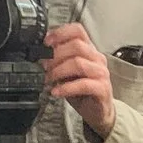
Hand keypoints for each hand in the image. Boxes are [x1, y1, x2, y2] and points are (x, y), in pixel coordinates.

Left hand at [44, 24, 114, 138]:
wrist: (98, 112)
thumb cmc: (82, 90)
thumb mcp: (68, 72)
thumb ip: (59, 61)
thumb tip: (40, 53)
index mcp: (89, 50)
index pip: (78, 30)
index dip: (60, 33)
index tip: (46, 42)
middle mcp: (97, 58)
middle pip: (76, 45)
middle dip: (55, 55)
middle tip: (43, 66)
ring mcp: (101, 73)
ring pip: (78, 63)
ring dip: (58, 71)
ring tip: (48, 79)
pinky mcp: (102, 88)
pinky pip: (83, 84)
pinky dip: (66, 88)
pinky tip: (56, 92)